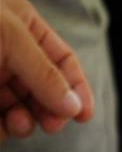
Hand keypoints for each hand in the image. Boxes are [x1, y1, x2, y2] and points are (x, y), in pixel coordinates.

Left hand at [0, 0, 93, 141]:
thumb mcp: (10, 38)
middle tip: (53, 125)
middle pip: (42, 87)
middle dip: (50, 107)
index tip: (84, 116)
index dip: (76, 86)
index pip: (62, 59)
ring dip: (23, 121)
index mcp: (23, 26)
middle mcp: (7, 51)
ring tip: (18, 125)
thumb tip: (74, 105)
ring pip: (16, 106)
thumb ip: (43, 72)